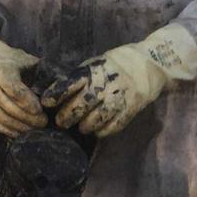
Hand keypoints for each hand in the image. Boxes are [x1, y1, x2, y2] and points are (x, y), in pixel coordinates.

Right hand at [0, 11, 46, 137]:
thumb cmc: (6, 58)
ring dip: (20, 127)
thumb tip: (60, 81)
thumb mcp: (22, 58)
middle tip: (44, 123)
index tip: (41, 109)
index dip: (28, 101)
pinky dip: (9, 130)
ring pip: (1, 118)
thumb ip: (39, 69)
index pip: (13, 89)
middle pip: (8, 107)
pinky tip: (22, 133)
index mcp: (1, 71)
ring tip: (36, 130)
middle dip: (28, 118)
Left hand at [41, 24, 196, 137]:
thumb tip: (55, 94)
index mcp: (94, 70)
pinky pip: (114, 125)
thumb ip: (79, 78)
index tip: (47, 102)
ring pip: (97, 118)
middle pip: (82, 104)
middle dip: (68, 116)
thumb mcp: (96, 64)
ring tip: (81, 127)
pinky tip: (98, 131)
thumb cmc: (116, 65)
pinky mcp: (131, 109)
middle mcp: (105, 84)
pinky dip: (103, 131)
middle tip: (62, 122)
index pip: (71, 83)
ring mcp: (119, 97)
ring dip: (85, 126)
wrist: (150, 64)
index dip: (57, 93)